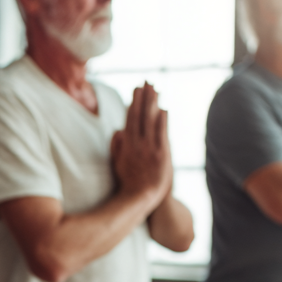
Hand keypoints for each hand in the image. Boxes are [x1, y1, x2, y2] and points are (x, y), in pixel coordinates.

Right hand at [112, 83, 172, 205]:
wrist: (140, 198)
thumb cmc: (129, 182)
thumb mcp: (118, 162)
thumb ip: (117, 145)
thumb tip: (118, 130)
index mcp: (126, 145)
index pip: (130, 119)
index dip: (133, 103)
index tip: (136, 89)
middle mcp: (136, 145)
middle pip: (139, 116)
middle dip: (143, 98)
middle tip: (146, 82)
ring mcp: (149, 149)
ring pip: (150, 122)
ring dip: (152, 104)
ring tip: (155, 89)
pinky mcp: (161, 155)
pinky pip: (161, 135)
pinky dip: (162, 121)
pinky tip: (163, 109)